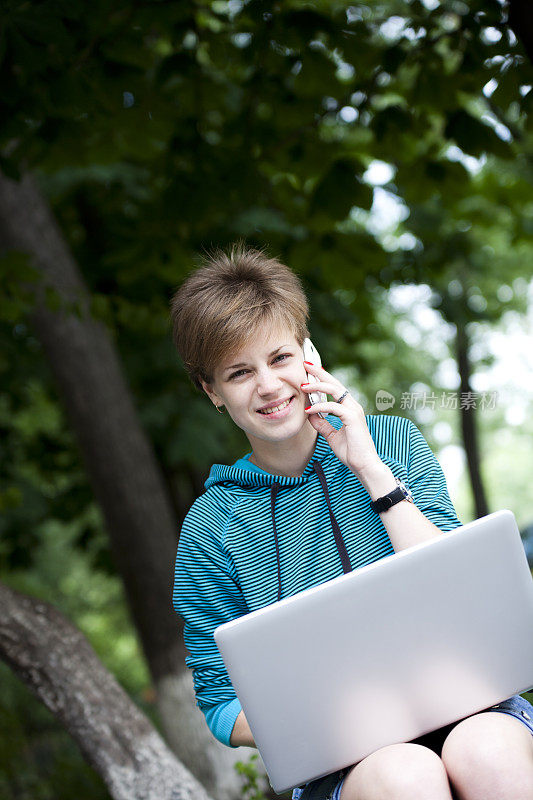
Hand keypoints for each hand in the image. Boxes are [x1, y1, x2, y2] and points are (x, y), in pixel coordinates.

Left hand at [302, 361, 382, 477]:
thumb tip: (310, 413)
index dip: (322, 378)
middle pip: (334, 383)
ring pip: (334, 390)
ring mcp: (354, 410)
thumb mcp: (331, 435)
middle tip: (305, 363)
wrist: (364, 465)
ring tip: (302, 386)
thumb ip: (322, 423)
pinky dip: (319, 407)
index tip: (309, 371)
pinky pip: (333, 407)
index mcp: (349, 408)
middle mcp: (353, 406)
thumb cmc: (351, 451)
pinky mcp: (352, 418)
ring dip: (317, 386)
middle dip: (319, 372)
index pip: (334, 388)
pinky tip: (308, 410)